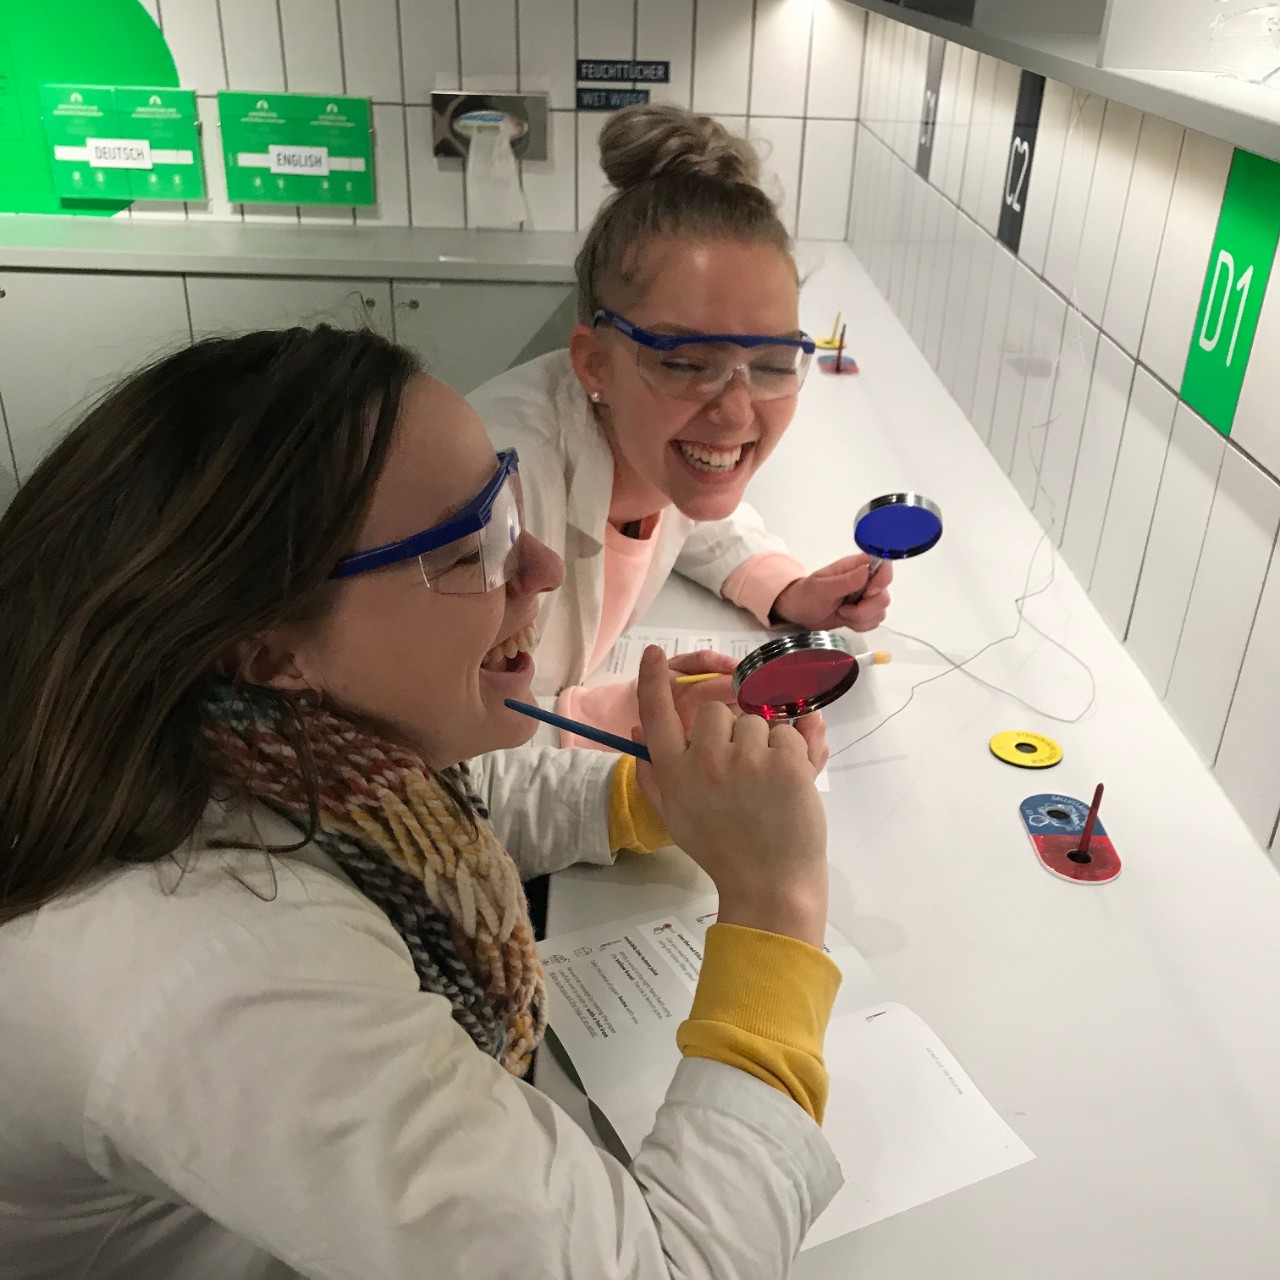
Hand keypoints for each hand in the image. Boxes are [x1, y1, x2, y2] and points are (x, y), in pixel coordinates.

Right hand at [634, 646, 828, 947]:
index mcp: (675, 773)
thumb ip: (653, 774)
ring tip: (768, 783)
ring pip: (757, 719)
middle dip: (731, 730)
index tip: (654, 654)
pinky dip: (795, 751)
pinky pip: (791, 729)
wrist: (770, 886)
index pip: (656, 714)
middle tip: (742, 770)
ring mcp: (748, 759)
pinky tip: (790, 783)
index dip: (653, 680)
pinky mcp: (787, 763)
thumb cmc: (722, 852)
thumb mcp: (674, 817)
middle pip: (716, 712)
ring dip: (766, 742)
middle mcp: (706, 760)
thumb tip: (635, 732)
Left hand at [771, 554, 892, 631]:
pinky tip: (846, 620)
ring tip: (842, 613)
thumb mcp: (822, 587)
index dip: (882, 580)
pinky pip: (874, 621)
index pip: (884, 565)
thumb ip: (845, 581)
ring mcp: (866, 597)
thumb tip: (866, 572)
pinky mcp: (864, 612)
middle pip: (884, 595)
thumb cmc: (807, 594)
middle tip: (844, 608)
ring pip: (881, 611)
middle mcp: (865, 580)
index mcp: (856, 566)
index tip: (867, 592)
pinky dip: (861, 625)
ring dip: (861, 618)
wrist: (799, 611)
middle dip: (866, 608)